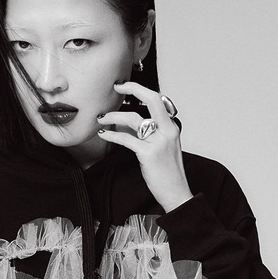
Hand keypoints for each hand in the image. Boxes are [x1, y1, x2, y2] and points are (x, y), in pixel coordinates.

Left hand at [98, 82, 192, 212]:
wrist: (176, 192)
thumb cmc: (167, 172)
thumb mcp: (163, 147)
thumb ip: (150, 133)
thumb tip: (127, 122)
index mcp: (171, 127)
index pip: (157, 100)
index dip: (140, 90)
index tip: (125, 86)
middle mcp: (167, 130)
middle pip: (151, 99)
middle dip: (133, 89)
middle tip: (116, 87)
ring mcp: (159, 141)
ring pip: (134, 119)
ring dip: (114, 116)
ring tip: (102, 118)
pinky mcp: (148, 153)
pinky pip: (126, 139)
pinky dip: (112, 134)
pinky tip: (103, 133)